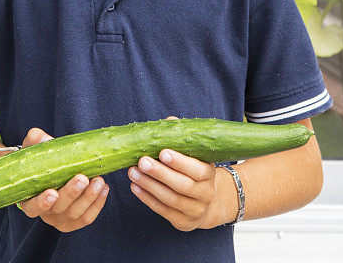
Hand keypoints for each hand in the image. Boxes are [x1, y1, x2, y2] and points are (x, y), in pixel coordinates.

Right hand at [16, 127, 108, 232]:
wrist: (52, 169)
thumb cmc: (40, 160)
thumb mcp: (33, 148)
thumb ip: (36, 141)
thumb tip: (44, 138)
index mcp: (30, 199)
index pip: (33, 208)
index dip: (42, 203)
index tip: (52, 192)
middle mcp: (45, 213)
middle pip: (59, 209)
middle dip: (72, 193)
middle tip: (83, 178)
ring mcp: (61, 219)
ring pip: (76, 214)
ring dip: (89, 198)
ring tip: (99, 180)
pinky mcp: (75, 221)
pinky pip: (87, 217)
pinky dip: (97, 204)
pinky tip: (104, 188)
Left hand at [127, 116, 216, 231]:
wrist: (204, 201)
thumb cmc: (193, 170)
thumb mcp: (193, 154)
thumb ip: (181, 138)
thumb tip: (169, 121)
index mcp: (209, 174)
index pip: (198, 170)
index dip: (180, 162)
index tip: (162, 152)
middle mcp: (205, 194)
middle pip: (183, 186)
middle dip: (160, 173)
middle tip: (142, 161)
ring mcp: (195, 210)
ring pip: (171, 200)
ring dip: (149, 185)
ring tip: (133, 173)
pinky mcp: (183, 222)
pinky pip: (163, 211)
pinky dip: (147, 199)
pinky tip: (135, 187)